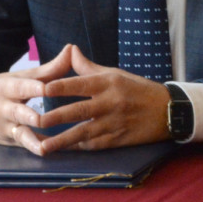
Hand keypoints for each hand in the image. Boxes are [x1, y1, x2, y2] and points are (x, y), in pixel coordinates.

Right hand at [0, 44, 75, 153]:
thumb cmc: (4, 89)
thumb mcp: (22, 76)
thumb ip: (50, 68)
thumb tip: (72, 48)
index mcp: (7, 88)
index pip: (21, 87)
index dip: (34, 88)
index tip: (48, 88)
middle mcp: (3, 108)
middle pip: (18, 112)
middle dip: (31, 116)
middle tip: (44, 119)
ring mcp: (4, 126)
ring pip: (19, 134)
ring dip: (32, 140)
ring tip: (46, 147)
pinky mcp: (8, 140)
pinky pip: (23, 145)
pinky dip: (36, 148)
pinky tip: (50, 152)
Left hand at [35, 46, 171, 152]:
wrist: (168, 110)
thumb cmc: (138, 89)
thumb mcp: (116, 74)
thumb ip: (89, 67)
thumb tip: (70, 51)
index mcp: (109, 83)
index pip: (80, 84)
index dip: (60, 87)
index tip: (41, 89)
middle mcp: (111, 102)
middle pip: (78, 110)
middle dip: (55, 116)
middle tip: (33, 120)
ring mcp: (114, 123)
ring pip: (83, 132)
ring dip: (61, 140)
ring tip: (41, 146)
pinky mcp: (117, 140)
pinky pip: (93, 144)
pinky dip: (76, 147)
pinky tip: (61, 150)